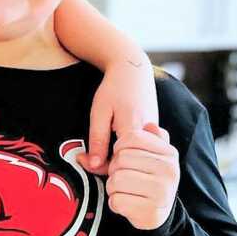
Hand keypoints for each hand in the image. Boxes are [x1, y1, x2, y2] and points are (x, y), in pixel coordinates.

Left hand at [79, 58, 158, 173]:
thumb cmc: (114, 88)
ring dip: (116, 160)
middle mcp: (149, 137)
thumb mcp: (100, 113)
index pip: (117, 163)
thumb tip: (94, 165)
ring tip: (97, 152)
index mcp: (134, 132)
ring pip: (134, 159)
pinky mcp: (155, 135)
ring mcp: (154, 136)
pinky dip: (125, 153)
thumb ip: (98, 139)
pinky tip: (112, 147)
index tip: (81, 159)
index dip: (97, 166)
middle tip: (85, 157)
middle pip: (127, 163)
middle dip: (106, 165)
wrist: (133, 70)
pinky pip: (140, 151)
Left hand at [106, 123, 179, 230]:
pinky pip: (116, 200)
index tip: (122, 156)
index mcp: (169, 153)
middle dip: (113, 169)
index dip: (118, 147)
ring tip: (123, 190)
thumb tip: (148, 125)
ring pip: (116, 180)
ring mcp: (162, 192)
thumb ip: (145, 138)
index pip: (132, 137)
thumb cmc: (149, 180)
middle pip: (121, 159)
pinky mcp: (150, 212)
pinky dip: (115, 203)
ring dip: (112, 186)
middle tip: (122, 177)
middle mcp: (170, 171)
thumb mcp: (151, 155)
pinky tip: (126, 203)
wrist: (158, 214)